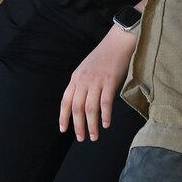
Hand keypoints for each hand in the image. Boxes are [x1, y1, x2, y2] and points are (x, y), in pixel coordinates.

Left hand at [59, 24, 137, 141]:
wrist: (117, 42)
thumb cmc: (103, 57)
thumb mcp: (86, 70)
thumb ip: (81, 85)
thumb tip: (80, 104)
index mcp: (75, 78)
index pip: (65, 101)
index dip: (63, 117)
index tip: (63, 129)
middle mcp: (83, 81)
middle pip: (77, 108)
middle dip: (78, 126)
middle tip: (81, 138)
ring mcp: (96, 81)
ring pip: (90, 108)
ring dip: (92, 125)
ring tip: (94, 136)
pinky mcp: (110, 82)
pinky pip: (105, 103)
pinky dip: (105, 115)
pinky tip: (106, 124)